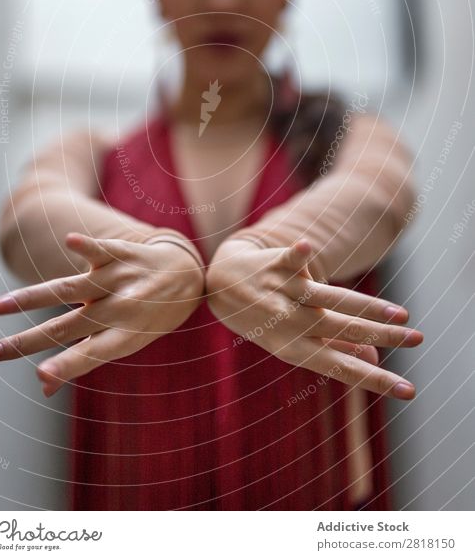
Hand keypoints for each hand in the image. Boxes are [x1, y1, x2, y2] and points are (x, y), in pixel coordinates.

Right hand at [0, 232, 204, 396]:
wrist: (185, 274)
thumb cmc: (148, 316)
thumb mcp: (126, 342)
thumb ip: (84, 358)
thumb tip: (44, 388)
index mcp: (123, 336)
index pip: (91, 354)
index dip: (68, 366)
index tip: (40, 376)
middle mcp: (120, 309)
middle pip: (68, 326)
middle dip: (27, 341)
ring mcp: (119, 279)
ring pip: (71, 289)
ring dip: (32, 297)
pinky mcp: (120, 253)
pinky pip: (102, 250)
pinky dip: (87, 247)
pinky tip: (70, 241)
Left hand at [206, 237, 422, 399]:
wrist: (222, 285)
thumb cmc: (264, 317)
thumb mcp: (292, 340)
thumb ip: (333, 348)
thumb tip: (373, 361)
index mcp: (295, 348)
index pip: (343, 368)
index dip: (376, 380)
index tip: (409, 391)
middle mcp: (290, 322)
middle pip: (343, 330)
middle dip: (383, 336)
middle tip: (418, 340)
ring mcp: (283, 293)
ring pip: (327, 298)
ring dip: (363, 305)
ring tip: (397, 313)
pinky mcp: (276, 264)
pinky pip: (290, 260)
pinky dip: (298, 255)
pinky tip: (306, 248)